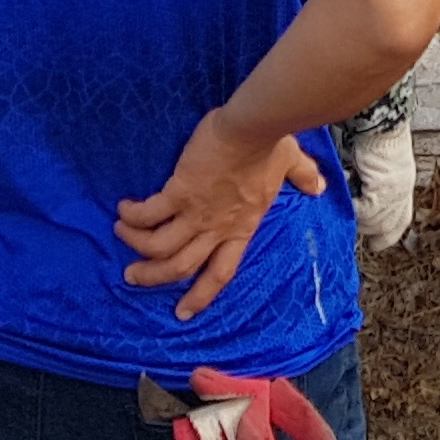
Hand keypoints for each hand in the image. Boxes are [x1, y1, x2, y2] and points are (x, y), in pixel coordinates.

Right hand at [115, 106, 326, 320]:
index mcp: (242, 228)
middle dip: (153, 278)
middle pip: (181, 268)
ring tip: (121, 234)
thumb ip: (302, 177)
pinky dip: (134, 216)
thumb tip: (317, 186)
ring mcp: (196, 213)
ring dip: (137, 246)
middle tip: (132, 276)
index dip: (201, 296)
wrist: (253, 127)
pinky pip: (150, 214)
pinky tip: (123, 210)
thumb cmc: (271, 144)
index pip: (221, 273)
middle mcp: (217, 228)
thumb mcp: (290, 163)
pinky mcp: (179, 192)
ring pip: (160, 247)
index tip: (183, 312)